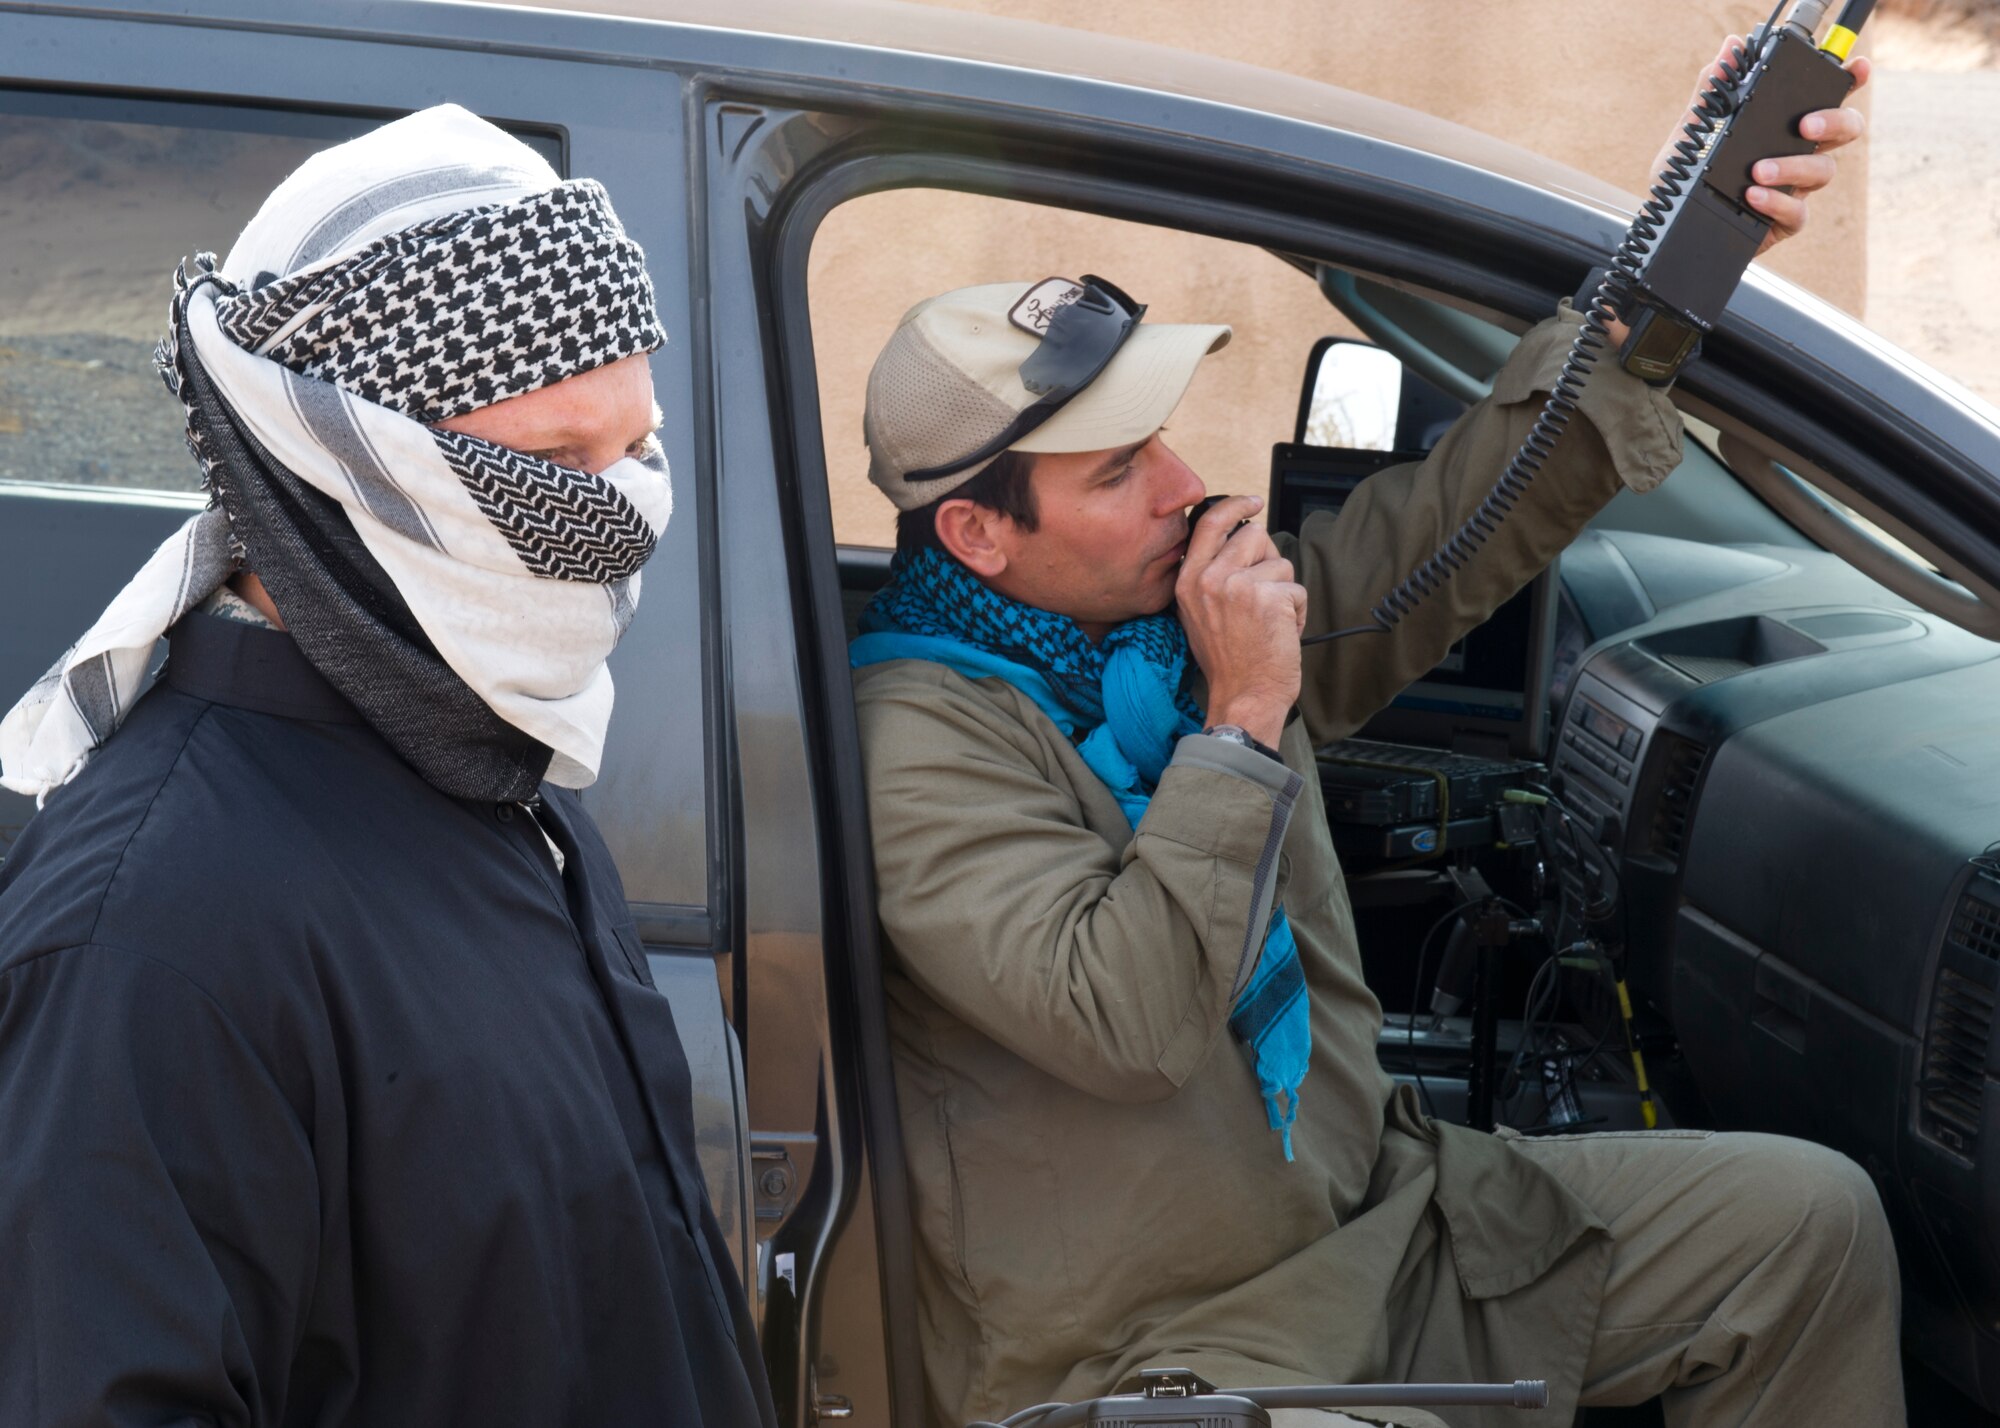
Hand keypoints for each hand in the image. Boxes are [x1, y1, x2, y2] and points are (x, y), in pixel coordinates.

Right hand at [1174, 495, 1304, 748]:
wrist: (1243, 696)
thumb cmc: (1227, 661)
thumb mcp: (1198, 614)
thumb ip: (1211, 576)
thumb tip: (1241, 542)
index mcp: (1189, 581)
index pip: (1210, 524)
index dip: (1235, 506)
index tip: (1253, 501)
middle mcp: (1209, 578)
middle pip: (1254, 535)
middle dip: (1268, 561)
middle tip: (1263, 594)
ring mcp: (1238, 586)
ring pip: (1281, 563)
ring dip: (1284, 592)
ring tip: (1269, 622)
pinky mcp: (1268, 598)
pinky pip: (1297, 590)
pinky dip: (1298, 613)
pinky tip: (1280, 633)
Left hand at [1653, 35, 1869, 256]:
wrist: (1669, 223)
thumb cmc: (1687, 175)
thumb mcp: (1692, 130)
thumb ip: (1712, 90)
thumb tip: (1730, 47)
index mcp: (1785, 126)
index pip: (1828, 97)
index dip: (1851, 79)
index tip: (1857, 68)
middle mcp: (1798, 152)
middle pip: (1845, 130)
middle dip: (1834, 122)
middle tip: (1805, 125)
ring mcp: (1795, 187)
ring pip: (1823, 171)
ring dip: (1793, 167)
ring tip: (1758, 171)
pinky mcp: (1784, 220)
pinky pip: (1797, 212)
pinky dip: (1777, 202)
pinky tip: (1753, 196)